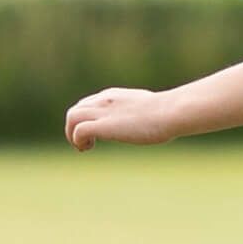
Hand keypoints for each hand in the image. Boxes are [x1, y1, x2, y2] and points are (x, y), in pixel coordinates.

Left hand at [65, 87, 179, 149]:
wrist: (170, 112)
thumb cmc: (170, 112)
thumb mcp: (151, 109)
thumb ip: (143, 113)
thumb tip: (157, 122)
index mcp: (114, 95)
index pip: (88, 103)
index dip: (87, 119)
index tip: (95, 134)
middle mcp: (104, 100)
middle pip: (76, 109)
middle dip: (75, 128)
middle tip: (87, 144)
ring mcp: (103, 112)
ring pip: (71, 117)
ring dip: (71, 134)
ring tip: (85, 148)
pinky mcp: (104, 125)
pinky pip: (78, 130)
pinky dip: (78, 140)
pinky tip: (88, 147)